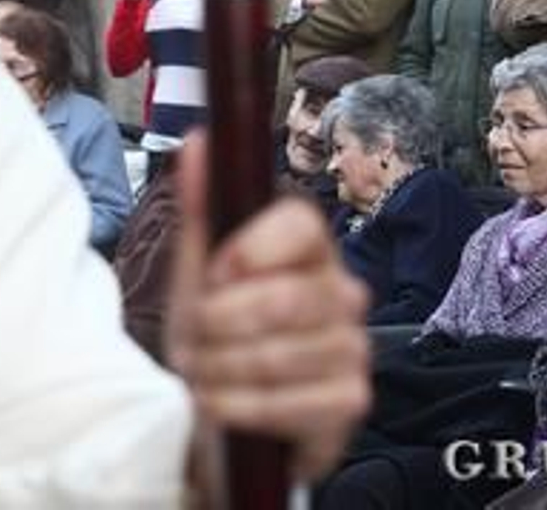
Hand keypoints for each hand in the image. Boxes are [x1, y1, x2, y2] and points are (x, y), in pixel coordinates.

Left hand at [167, 135, 369, 480]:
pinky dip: (236, 407)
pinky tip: (218, 403)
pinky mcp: (349, 402)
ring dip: (218, 369)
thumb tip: (199, 140)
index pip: (302, 224)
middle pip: (284, 299)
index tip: (214, 273)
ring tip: (201, 370)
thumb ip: (202, 204)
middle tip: (193, 336)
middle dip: (218, 324)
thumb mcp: (197, 266)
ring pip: (277, 355)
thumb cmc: (214, 330)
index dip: (252, 249)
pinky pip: (286, 404)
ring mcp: (353, 349)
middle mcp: (344, 292)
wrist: (221, 407)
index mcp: (309, 247)